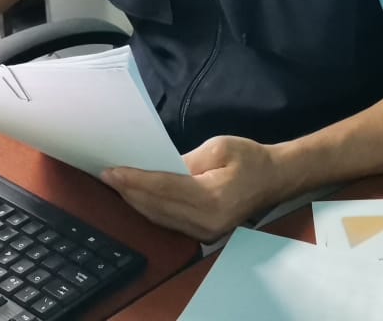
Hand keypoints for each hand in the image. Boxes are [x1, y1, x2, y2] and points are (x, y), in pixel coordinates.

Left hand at [100, 135, 289, 241]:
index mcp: (213, 198)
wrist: (276, 179)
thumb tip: (156, 167)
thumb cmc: (251, 159)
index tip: (112, 171)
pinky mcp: (205, 234)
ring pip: (160, 218)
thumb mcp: (218, 148)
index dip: (135, 180)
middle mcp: (207, 221)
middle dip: (129, 191)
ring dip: (136, 201)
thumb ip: (185, 160)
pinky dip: (150, 209)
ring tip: (116, 185)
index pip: (164, 189)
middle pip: (157, 207)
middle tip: (106, 175)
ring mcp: (206, 232)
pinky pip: (169, 223)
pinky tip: (138, 197)